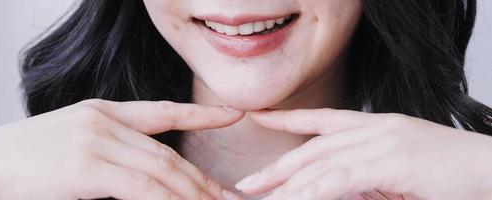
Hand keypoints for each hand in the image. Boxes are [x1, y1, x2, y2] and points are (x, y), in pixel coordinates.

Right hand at [0, 99, 244, 199]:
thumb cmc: (26, 160)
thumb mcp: (73, 141)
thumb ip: (112, 149)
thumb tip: (147, 175)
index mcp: (103, 111)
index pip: (163, 110)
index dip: (202, 113)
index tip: (233, 115)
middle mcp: (104, 121)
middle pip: (168, 154)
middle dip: (202, 179)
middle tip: (230, 196)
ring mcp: (95, 141)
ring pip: (161, 170)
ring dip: (192, 193)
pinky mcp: (86, 166)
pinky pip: (140, 187)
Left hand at [235, 108, 491, 199]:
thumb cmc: (453, 177)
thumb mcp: (400, 172)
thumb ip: (367, 177)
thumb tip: (333, 187)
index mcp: (378, 126)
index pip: (323, 119)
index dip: (289, 117)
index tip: (260, 117)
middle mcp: (378, 129)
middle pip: (314, 145)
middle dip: (279, 166)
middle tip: (249, 184)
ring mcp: (386, 142)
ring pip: (323, 162)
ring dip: (290, 183)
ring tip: (262, 197)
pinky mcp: (395, 161)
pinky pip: (343, 178)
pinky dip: (316, 190)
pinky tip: (296, 199)